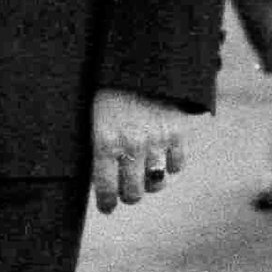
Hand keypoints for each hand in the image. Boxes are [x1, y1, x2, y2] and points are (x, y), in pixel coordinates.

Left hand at [91, 89, 185, 213]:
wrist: (142, 63)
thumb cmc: (111, 92)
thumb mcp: (94, 118)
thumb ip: (98, 148)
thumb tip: (101, 180)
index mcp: (104, 141)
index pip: (106, 189)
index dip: (107, 204)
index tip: (107, 207)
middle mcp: (132, 145)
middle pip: (134, 193)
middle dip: (128, 196)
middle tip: (126, 192)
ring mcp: (156, 140)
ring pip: (156, 183)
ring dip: (150, 183)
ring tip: (144, 176)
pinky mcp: (177, 133)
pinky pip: (176, 165)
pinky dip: (170, 166)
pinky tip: (162, 158)